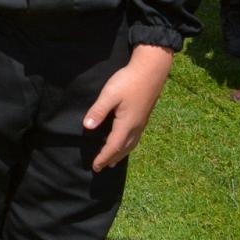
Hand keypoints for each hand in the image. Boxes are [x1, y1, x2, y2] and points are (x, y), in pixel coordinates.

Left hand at [84, 44, 173, 171]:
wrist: (151, 72)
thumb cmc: (128, 82)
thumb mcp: (109, 95)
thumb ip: (98, 111)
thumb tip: (88, 127)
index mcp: (126, 124)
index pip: (113, 146)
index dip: (103, 157)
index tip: (95, 167)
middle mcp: (135, 127)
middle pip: (123, 148)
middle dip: (111, 158)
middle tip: (101, 168)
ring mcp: (141, 123)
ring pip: (130, 144)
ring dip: (120, 153)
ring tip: (112, 160)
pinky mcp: (142, 116)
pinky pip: (134, 138)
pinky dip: (127, 145)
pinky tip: (123, 141)